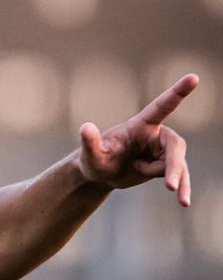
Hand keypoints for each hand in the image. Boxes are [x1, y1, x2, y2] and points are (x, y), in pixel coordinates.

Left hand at [76, 74, 197, 204]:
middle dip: (174, 166)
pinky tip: (184, 201)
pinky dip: (182, 187)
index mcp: (141, 125)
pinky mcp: (165, 165)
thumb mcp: (91, 155)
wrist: (102, 175)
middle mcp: (156, 135)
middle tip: (169, 186)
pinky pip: (179, 175)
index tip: (194, 78)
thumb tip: (85, 128)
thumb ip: (90, 142)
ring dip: (175, 178)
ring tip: (180, 200)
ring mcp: (162, 150)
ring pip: (177, 163)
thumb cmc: (96, 160)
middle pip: (175, 147)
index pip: (161, 106)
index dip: (178, 92)